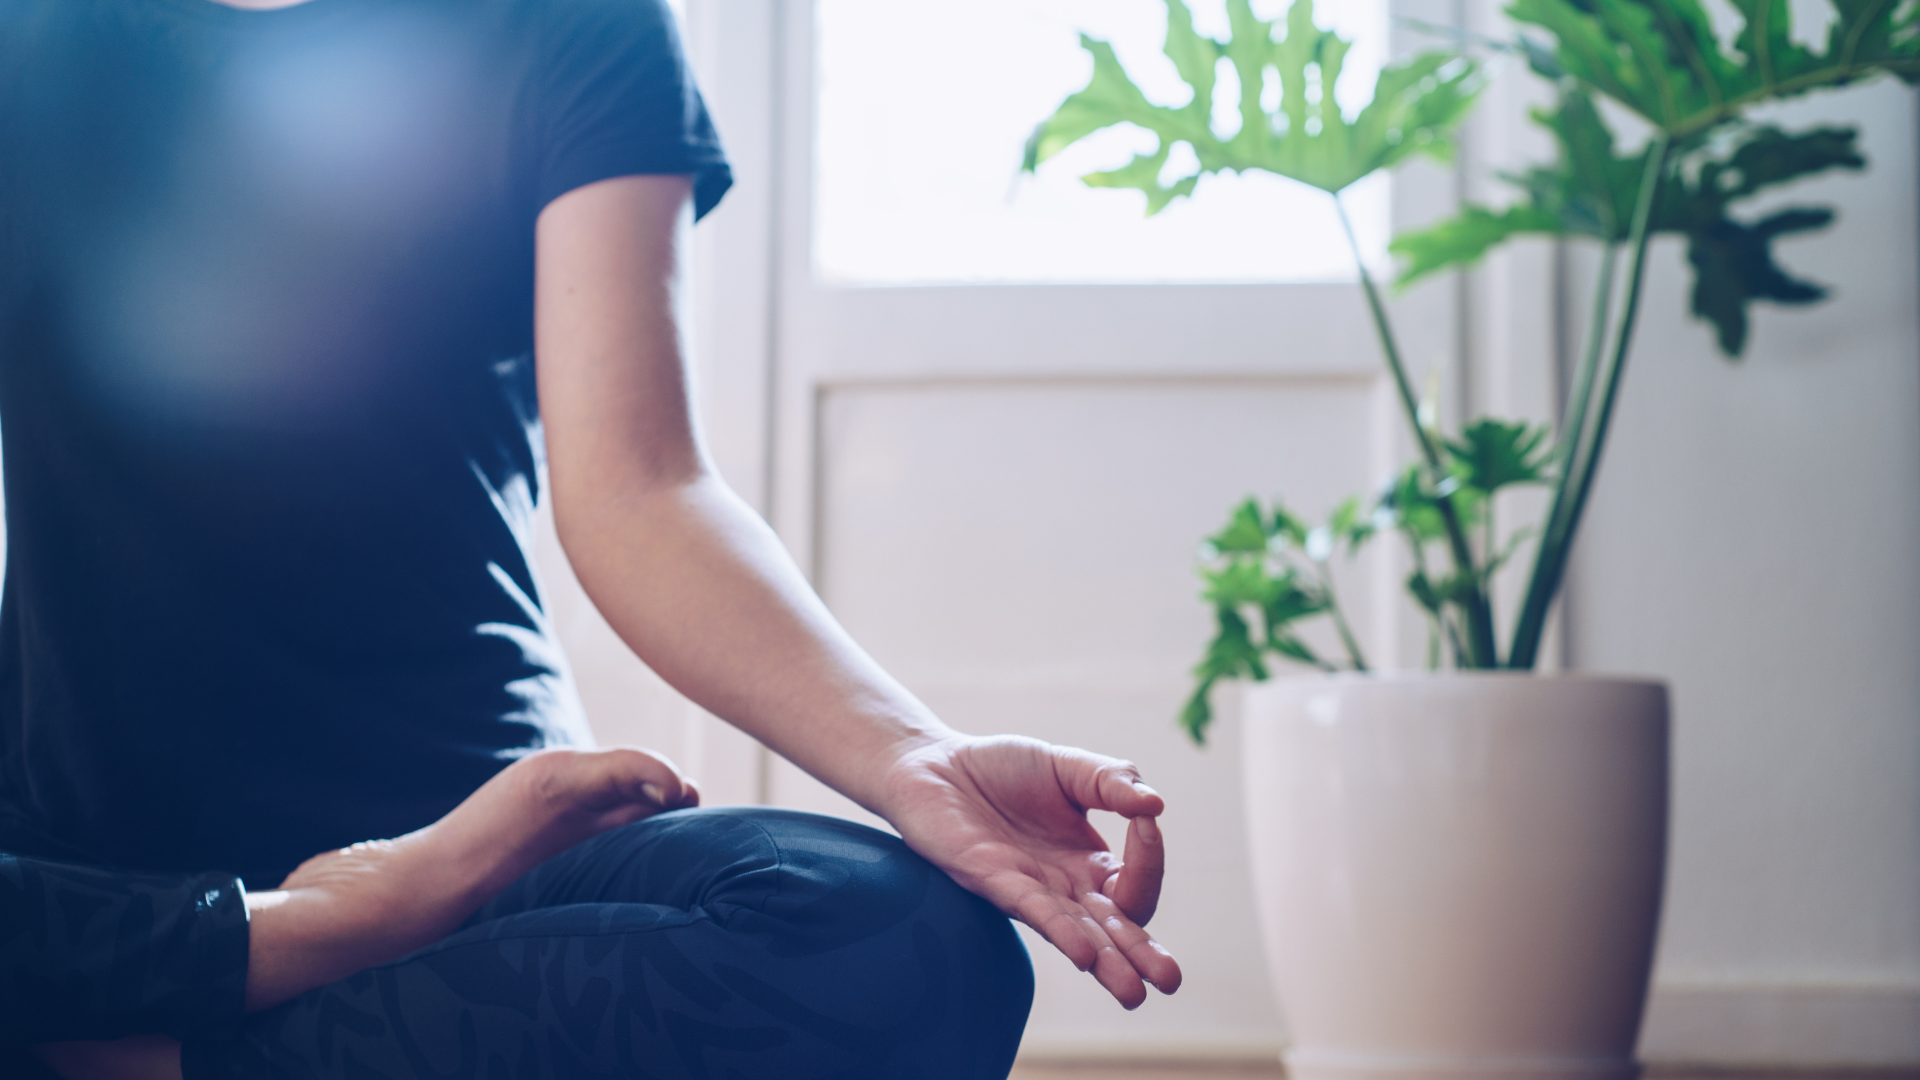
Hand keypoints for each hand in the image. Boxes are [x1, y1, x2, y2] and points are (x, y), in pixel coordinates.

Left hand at [877, 734, 1181, 1007]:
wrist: (933, 762)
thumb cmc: (1000, 768)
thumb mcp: (1068, 766)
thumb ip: (1112, 781)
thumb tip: (1156, 804)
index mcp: (1086, 861)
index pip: (1132, 881)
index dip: (1148, 860)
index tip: (1146, 821)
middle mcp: (1062, 886)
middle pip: (1112, 927)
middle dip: (1142, 953)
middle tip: (1170, 978)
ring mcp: (1029, 889)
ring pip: (1077, 934)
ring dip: (1108, 963)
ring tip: (1134, 993)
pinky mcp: (991, 881)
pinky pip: (1032, 912)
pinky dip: (1061, 932)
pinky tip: (1085, 954)